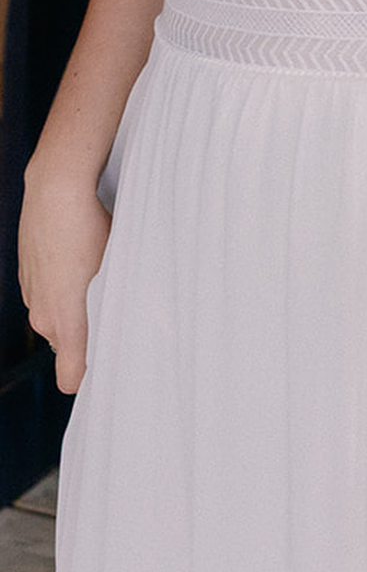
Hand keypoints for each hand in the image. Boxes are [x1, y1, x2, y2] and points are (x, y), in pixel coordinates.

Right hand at [18, 172, 109, 392]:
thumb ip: (117, 309)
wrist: (55, 193)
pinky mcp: (28, 278)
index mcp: (65, 324)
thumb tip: (132, 326)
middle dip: (89, 337)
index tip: (113, 360)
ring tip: (99, 280)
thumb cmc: (90, 231)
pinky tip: (80, 263)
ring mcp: (32, 297)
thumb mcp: (115, 272)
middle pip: (68, 347)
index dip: (92, 374)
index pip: (71, 378)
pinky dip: (64, 290)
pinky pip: (49, 297)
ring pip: (58, 320)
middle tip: (117, 310)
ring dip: (77, 311)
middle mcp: (43, 317)